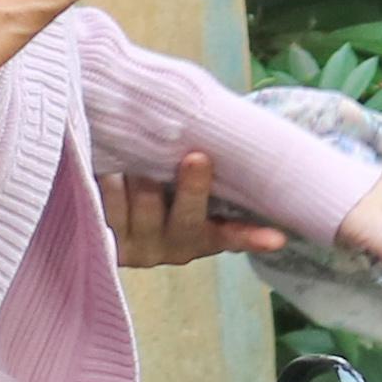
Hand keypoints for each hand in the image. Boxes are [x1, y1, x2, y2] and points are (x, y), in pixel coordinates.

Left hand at [105, 152, 283, 267]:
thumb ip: (207, 167)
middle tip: (197, 158)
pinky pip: (110, 202)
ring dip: (142, 171)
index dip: (253, 238)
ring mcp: (139, 248)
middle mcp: (173, 247)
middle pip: (185, 216)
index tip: (276, 238)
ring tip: (139, 143)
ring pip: (144, 202)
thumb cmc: (159, 185)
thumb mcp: (185, 182)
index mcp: (202, 237)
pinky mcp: (107, 242)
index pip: (232, 236)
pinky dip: (110, 177)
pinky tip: (110, 161)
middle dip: (192, 187)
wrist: (104, 215)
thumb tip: (240, 133)